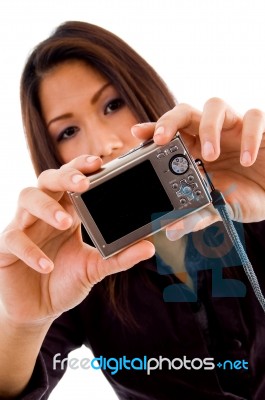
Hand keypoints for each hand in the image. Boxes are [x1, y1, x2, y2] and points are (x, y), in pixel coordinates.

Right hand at [0, 155, 153, 326]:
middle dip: (64, 176)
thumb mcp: (95, 267)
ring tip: (66, 222)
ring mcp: (24, 227)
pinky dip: (31, 250)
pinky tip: (48, 265)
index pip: (71, 179)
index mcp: (66, 210)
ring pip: (26, 198)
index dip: (81, 167)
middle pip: (48, 179)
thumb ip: (119, 257)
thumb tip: (149, 247)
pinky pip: (14, 239)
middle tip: (83, 184)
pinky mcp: (7, 248)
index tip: (98, 163)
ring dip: (47, 207)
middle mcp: (44, 212)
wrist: (40, 308)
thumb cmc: (65, 280)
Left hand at [132, 98, 264, 239]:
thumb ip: (198, 216)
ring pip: (215, 105)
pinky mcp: (261, 127)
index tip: (137, 133)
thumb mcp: (221, 208)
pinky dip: (249, 136)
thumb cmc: (246, 196)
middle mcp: (212, 134)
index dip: (154, 128)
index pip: (171, 133)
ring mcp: (235, 128)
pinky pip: (254, 117)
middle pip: (185, 111)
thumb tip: (172, 230)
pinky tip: (247, 160)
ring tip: (210, 156)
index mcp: (196, 151)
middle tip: (162, 139)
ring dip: (208, 129)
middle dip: (169, 120)